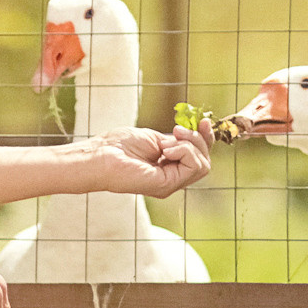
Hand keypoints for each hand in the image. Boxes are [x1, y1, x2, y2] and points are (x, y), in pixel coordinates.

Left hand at [86, 124, 211, 197]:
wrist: (101, 155)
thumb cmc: (119, 146)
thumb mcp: (156, 138)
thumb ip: (176, 140)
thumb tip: (195, 133)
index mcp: (169, 168)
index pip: (200, 158)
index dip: (206, 139)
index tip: (204, 121)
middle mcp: (172, 179)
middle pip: (204, 161)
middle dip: (197, 140)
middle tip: (176, 130)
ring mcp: (171, 184)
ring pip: (202, 164)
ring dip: (189, 145)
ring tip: (165, 142)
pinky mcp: (167, 185)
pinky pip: (192, 166)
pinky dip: (184, 151)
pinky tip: (165, 149)